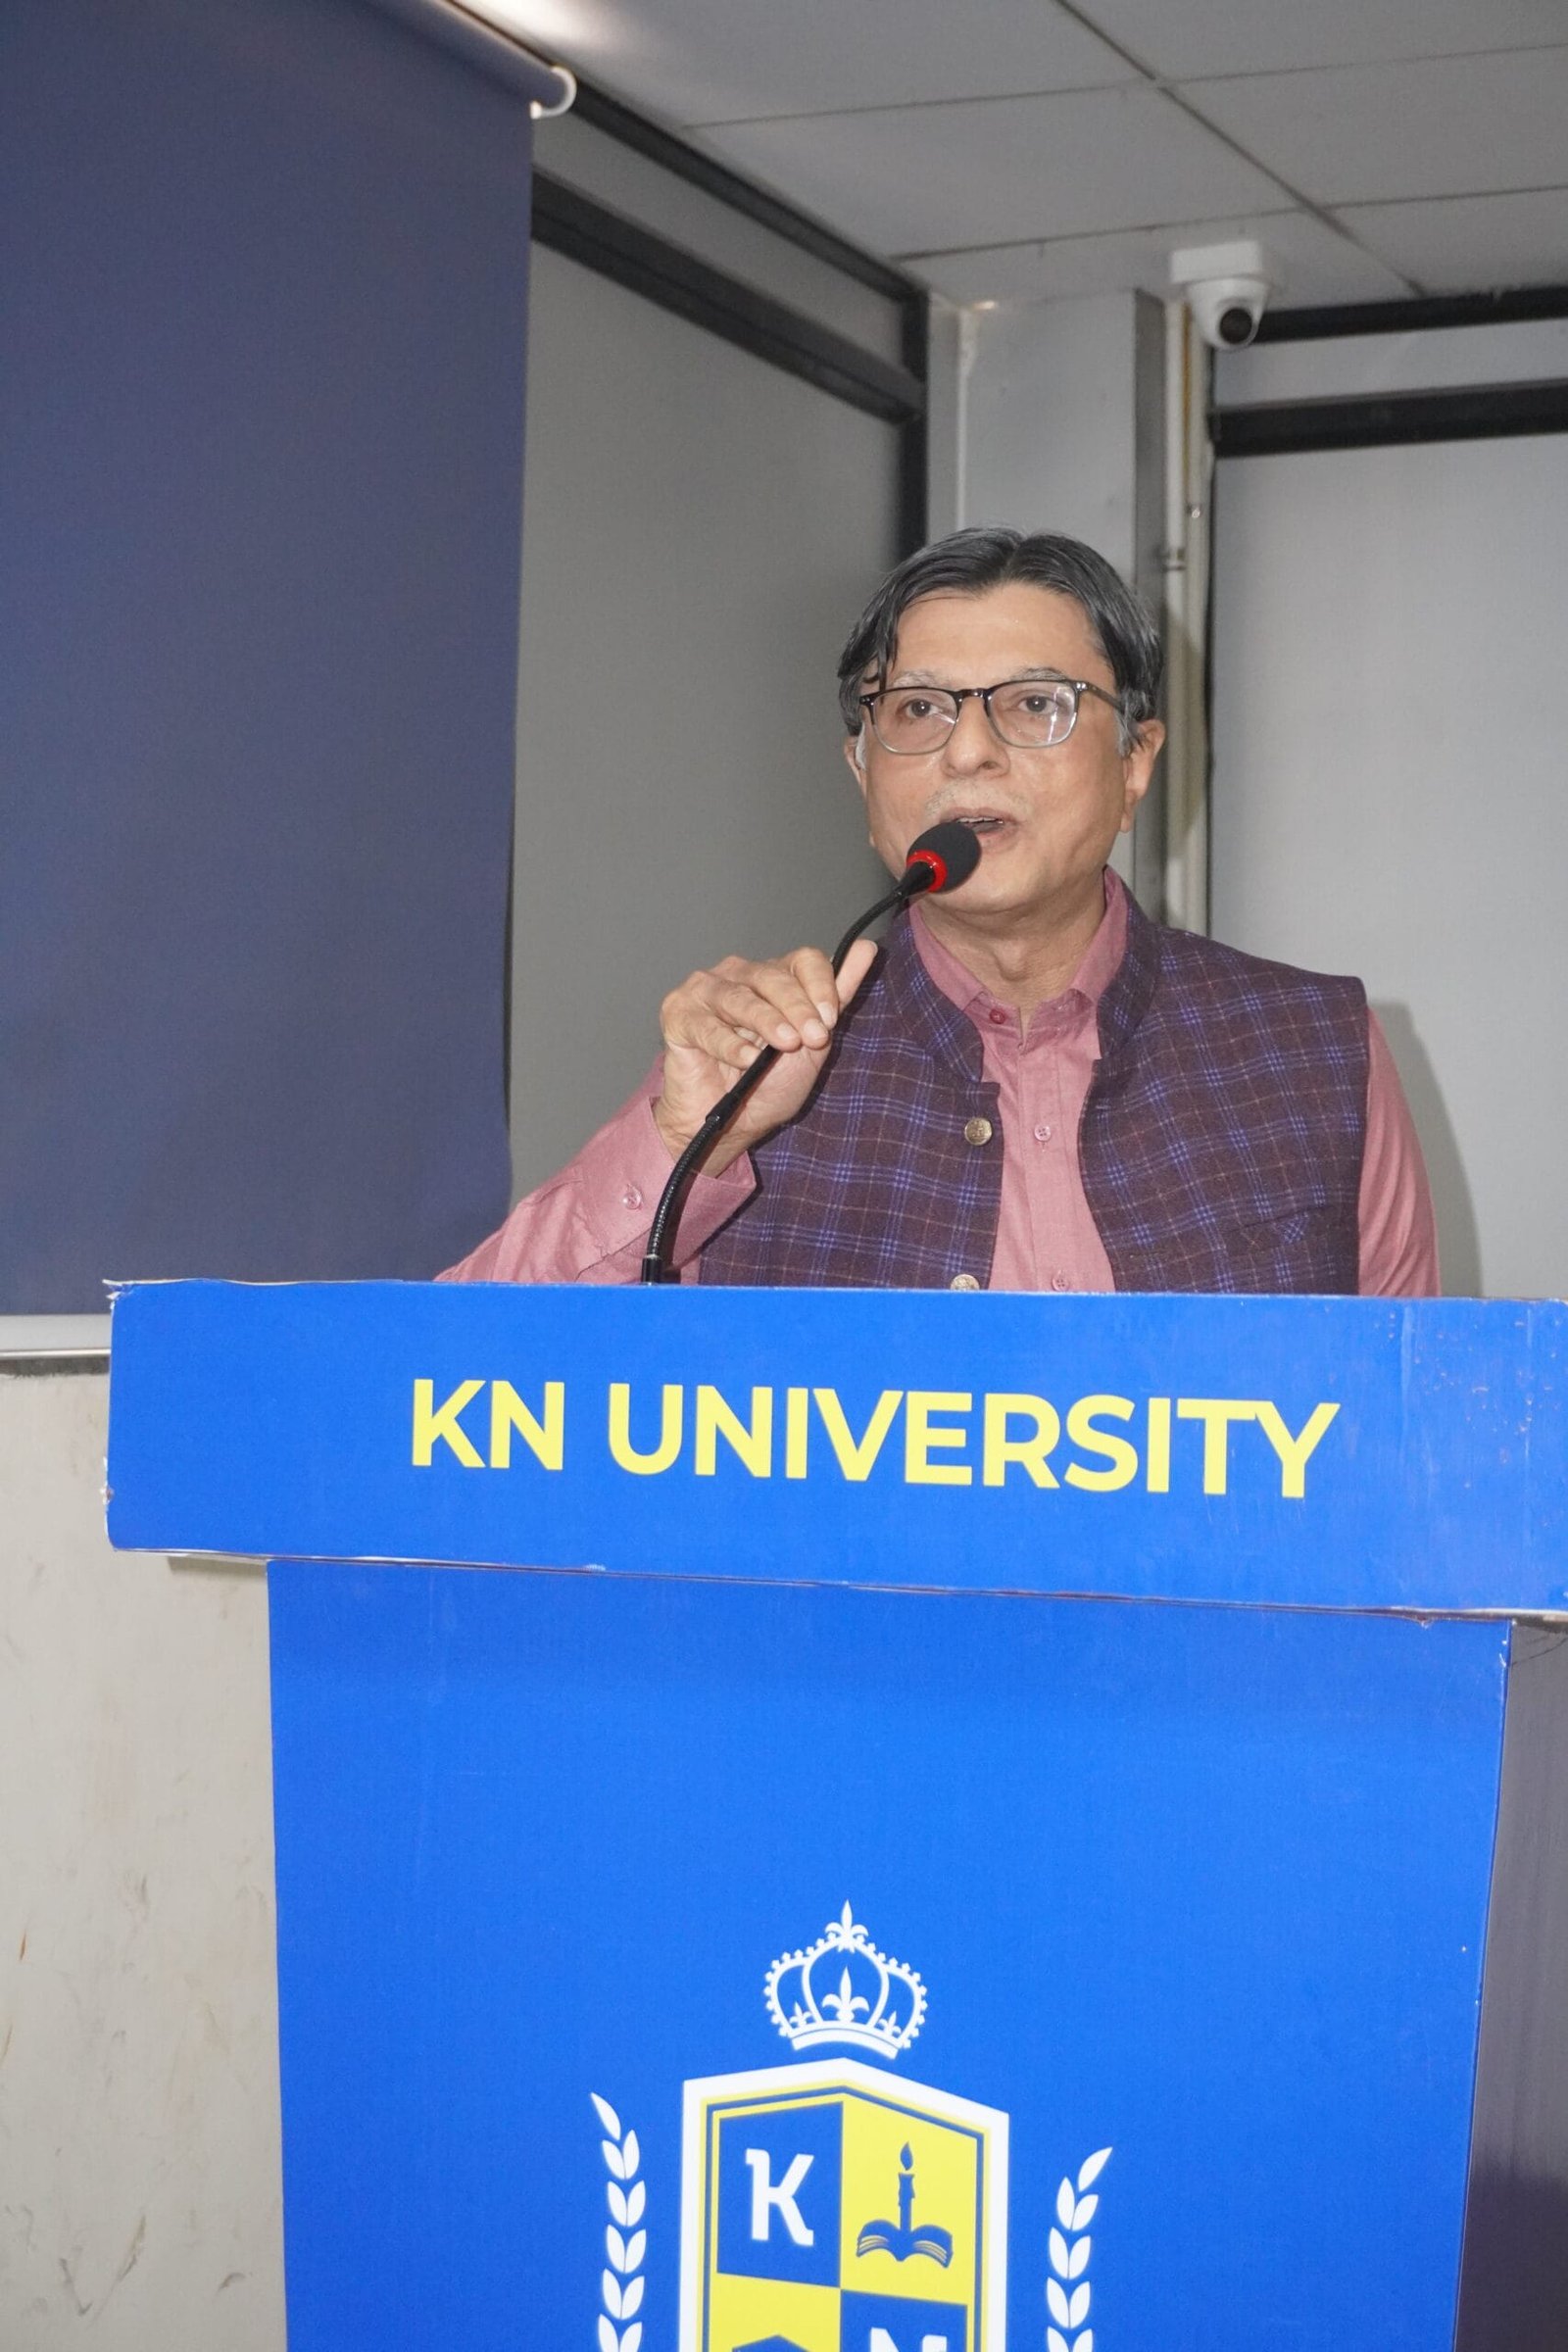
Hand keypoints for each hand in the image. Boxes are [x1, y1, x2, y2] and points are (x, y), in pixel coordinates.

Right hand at [653, 937, 878, 1173]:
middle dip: (798, 1009)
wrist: (729, 1124)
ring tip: (785, 1046)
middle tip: (813, 1039)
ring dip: (767, 1022)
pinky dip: (729, 1044)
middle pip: (773, 977)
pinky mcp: (677, 1013)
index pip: (802, 960)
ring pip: (740, 997)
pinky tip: (746, 1061)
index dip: (820, 986)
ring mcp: (705, 991)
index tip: (830, 1021)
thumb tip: (866, 948)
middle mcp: (738, 975)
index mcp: (772, 977)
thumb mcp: (812, 1043)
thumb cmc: (767, 1083)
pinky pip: (706, 1025)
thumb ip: (837, 995)